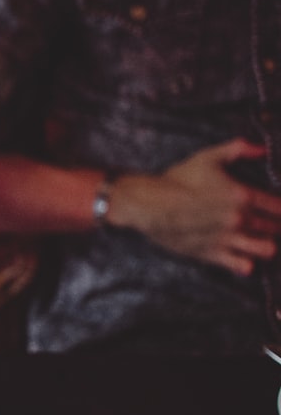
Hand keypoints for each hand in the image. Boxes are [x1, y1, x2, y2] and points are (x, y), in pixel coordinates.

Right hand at [109, 138, 280, 275]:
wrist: (148, 205)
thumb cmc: (176, 180)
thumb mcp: (206, 158)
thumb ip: (238, 149)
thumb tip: (262, 148)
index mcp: (242, 195)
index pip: (278, 207)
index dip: (280, 209)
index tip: (277, 209)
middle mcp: (239, 219)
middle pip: (275, 227)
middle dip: (275, 225)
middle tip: (269, 223)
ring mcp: (226, 238)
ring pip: (266, 249)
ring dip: (266, 245)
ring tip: (259, 240)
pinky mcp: (212, 253)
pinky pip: (242, 265)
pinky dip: (247, 263)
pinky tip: (244, 258)